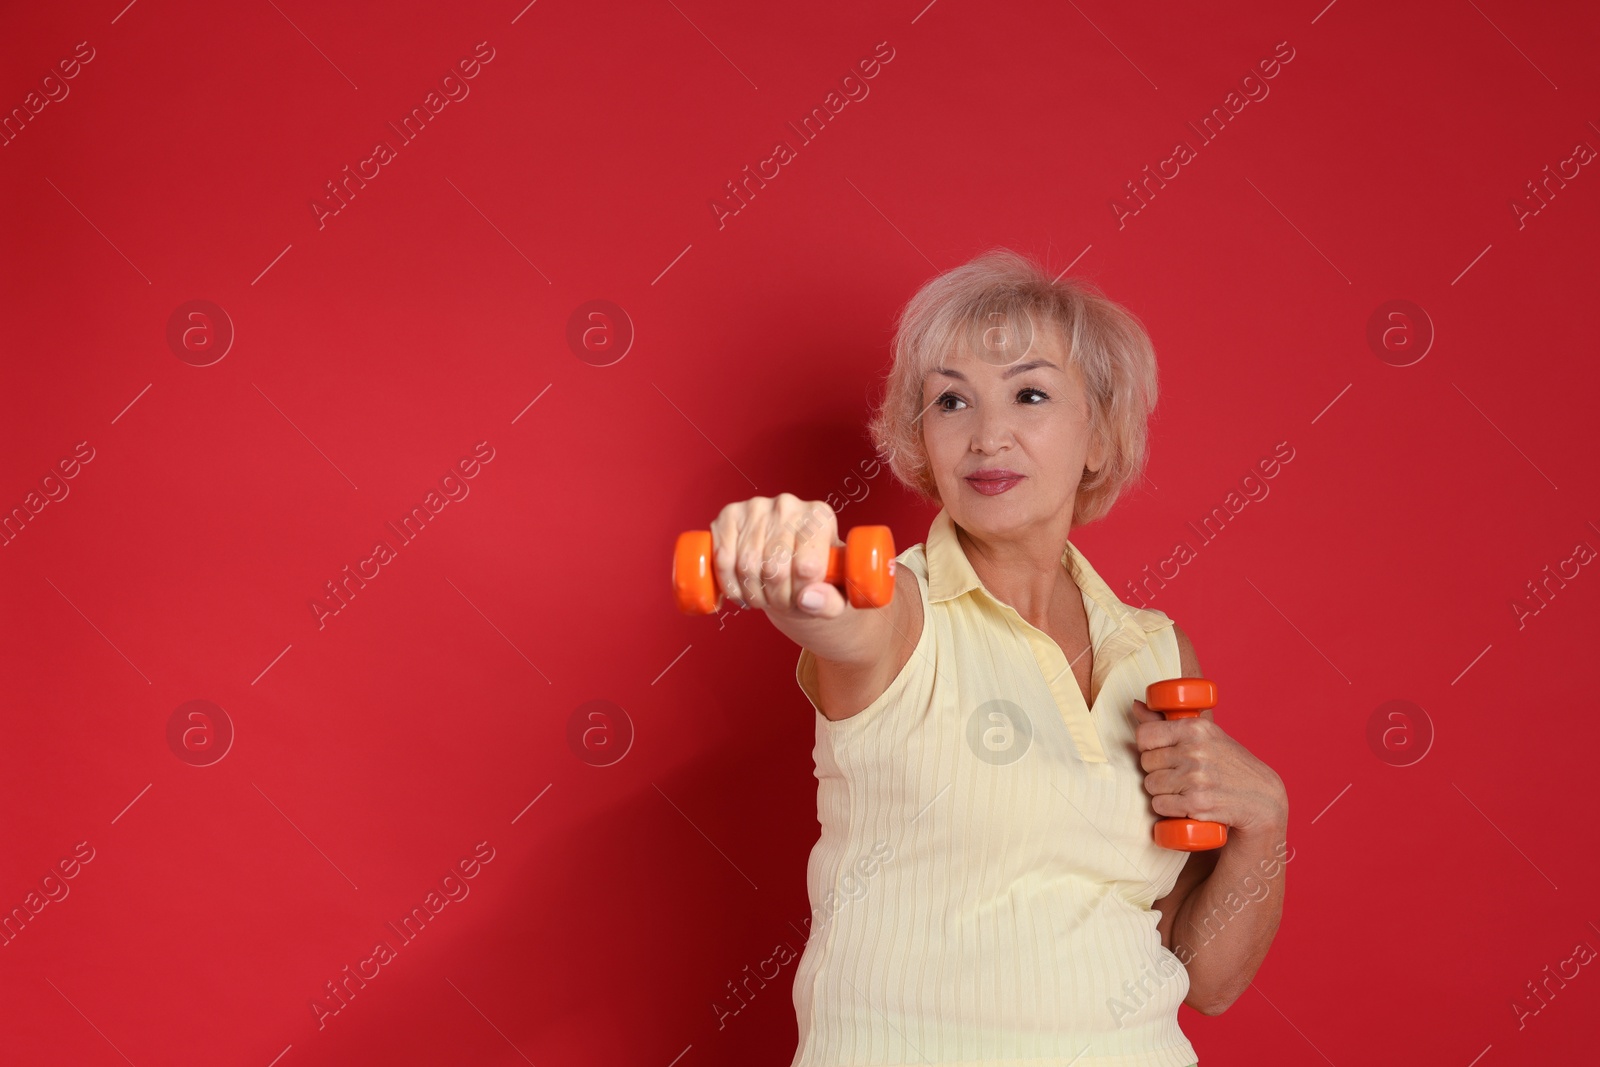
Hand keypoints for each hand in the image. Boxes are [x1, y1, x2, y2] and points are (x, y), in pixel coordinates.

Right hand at [709, 493, 848, 619]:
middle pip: (775, 569)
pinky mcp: (729, 514)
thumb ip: (830, 602)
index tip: (802, 598)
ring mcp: (756, 506)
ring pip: (747, 566)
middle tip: (781, 603)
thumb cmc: (814, 578)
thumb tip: (807, 598)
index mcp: (820, 517)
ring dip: (752, 594)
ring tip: (763, 597)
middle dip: (776, 598)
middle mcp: (789, 504)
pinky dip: (729, 584)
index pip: (807, 566)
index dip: (801, 594)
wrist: (786, 561)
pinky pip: (723, 558)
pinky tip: (740, 589)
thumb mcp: (834, 595)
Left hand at [1131, 700, 1287, 836]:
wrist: (1262, 798)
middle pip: (1145, 762)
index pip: (1145, 735)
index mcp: (1195, 729)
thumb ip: (1166, 722)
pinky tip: (1182, 804)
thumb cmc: (1228, 764)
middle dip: (1156, 771)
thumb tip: (1134, 705)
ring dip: (1160, 791)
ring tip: (1181, 789)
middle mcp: (1195, 751)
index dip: (1147, 747)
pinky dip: (1167, 809)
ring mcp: (1195, 778)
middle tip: (1177, 774)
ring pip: (1150, 785)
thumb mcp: (1204, 736)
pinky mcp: (1196, 803)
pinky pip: (1160, 806)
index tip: (1159, 752)